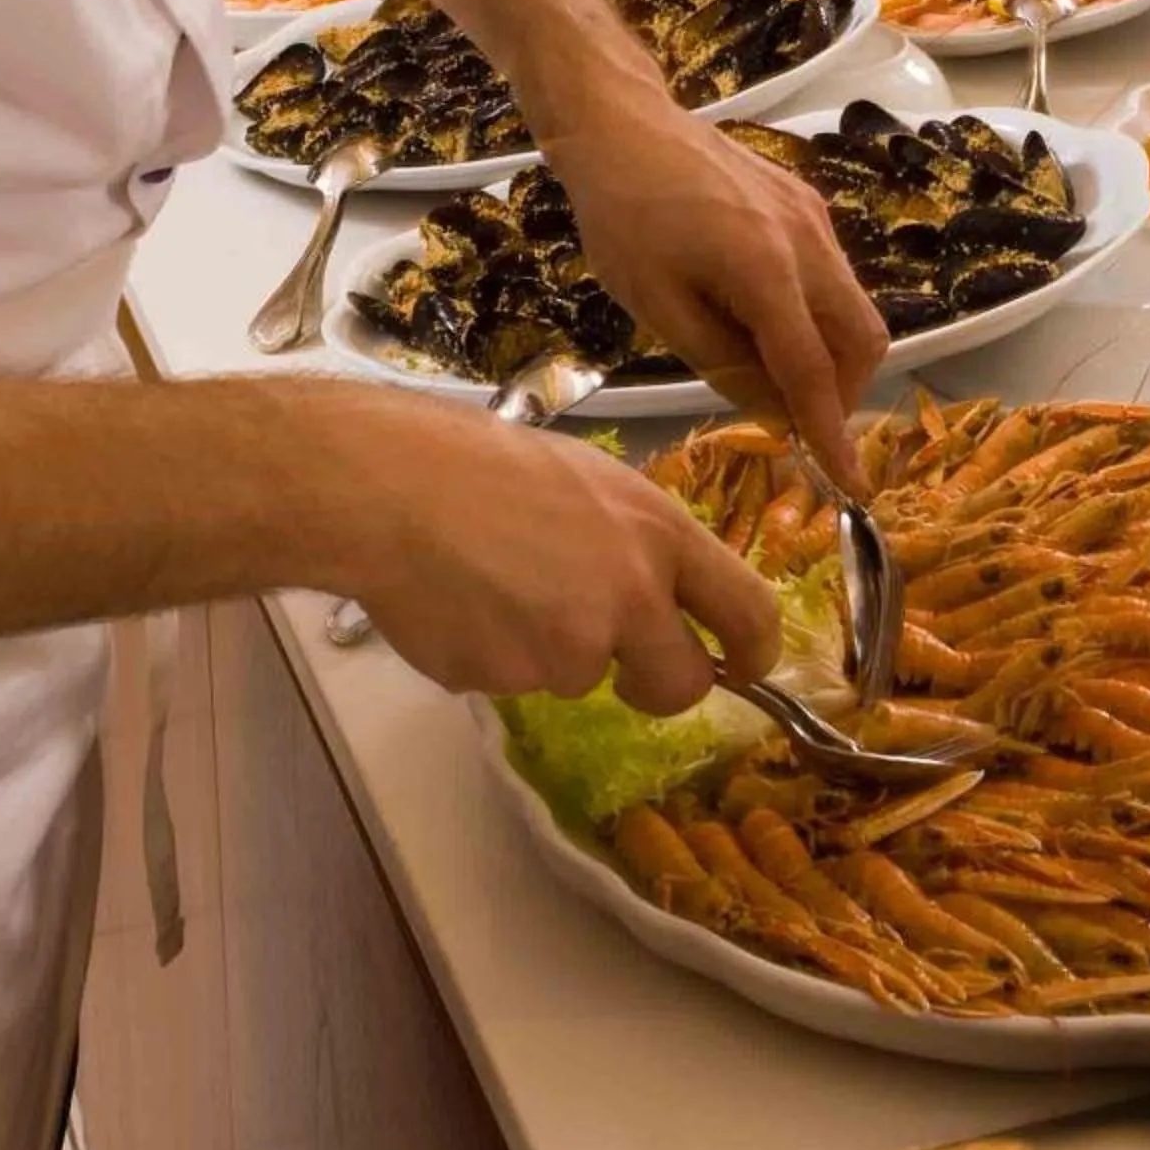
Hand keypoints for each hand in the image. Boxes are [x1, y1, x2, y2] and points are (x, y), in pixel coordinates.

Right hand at [310, 391, 778, 711]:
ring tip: (497, 584)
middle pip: (682, 683)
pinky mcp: (510, 681)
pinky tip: (461, 601)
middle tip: (624, 668)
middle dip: (658, 685)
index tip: (746, 668)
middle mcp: (629, 597)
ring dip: (551, 650)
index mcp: (659, 534)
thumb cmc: (487, 464)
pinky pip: (516, 681)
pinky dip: (494, 655)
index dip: (757, 653)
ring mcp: (568, 648)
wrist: (392, 486)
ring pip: (581, 675)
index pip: (750, 611)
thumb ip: (636, 544)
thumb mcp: (592, 481)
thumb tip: (662, 594)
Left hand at [545, 100, 887, 489]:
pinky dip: (817, 313)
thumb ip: (723, 363)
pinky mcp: (804, 202)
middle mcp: (807, 242)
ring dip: (831, 353)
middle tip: (797, 422)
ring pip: (855, 306)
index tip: (850, 485)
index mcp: (766, 271)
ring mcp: (812, 217)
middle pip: (862, 339)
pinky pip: (833, 274)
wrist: (624, 124)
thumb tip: (776, 413)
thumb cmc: (624, 218)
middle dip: (843, 393)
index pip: (814, 372)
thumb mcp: (657, 306)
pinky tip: (762, 316)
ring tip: (769, 369)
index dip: (832, 433)